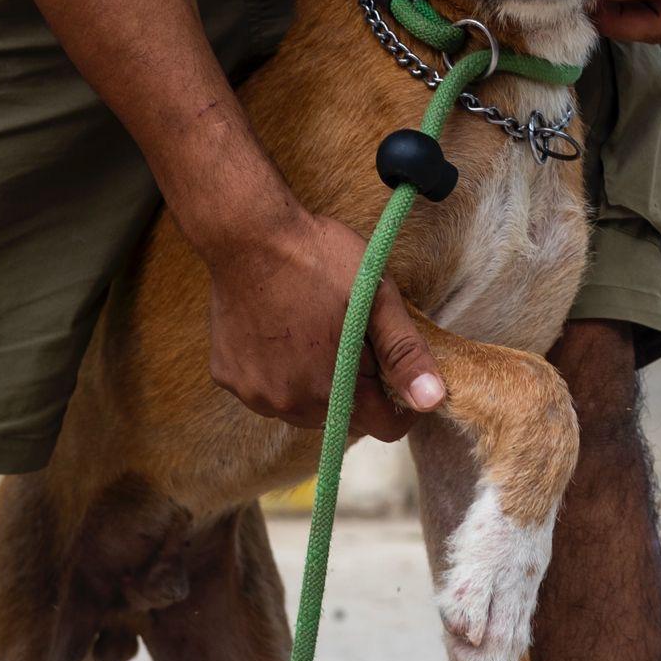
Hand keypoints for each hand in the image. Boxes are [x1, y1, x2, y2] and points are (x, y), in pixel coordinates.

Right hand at [207, 210, 445, 439]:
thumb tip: (432, 401)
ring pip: (301, 408)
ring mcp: (255, 393)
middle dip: (354, 387)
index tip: (392, 368)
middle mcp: (291, 404)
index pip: (385, 427)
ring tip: (311, 334)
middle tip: (348, 337)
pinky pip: (264, 390)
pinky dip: (276, 372)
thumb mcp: (377, 299)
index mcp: (336, 389)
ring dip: (313, 384)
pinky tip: (277, 333)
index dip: (400, 402)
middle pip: (342, 418)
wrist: (249, 233)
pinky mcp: (227, 378)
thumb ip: (406, 355)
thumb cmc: (319, 258)